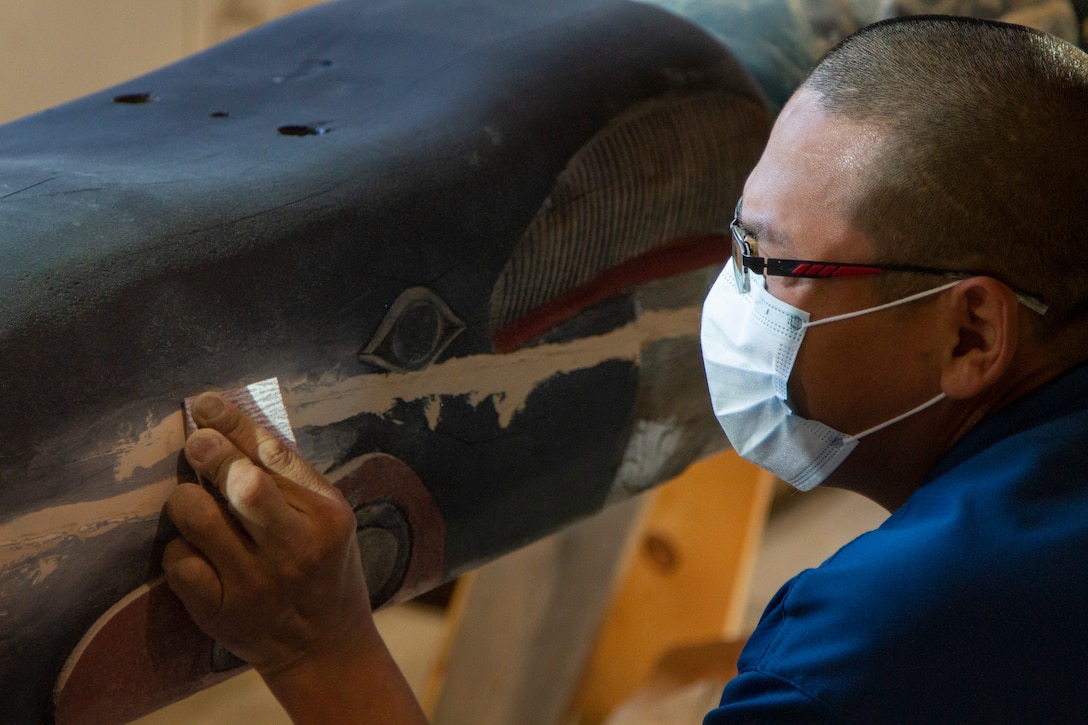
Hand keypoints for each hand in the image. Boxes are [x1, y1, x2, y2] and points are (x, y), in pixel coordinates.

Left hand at [163, 391, 369, 673]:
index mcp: (327, 515)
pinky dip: (180, 548)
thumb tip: (227, 424)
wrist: (323, 644)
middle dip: (211, 454)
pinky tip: (196, 550)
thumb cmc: (322, 565)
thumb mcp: (327, 518)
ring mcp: (257, 582)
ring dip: (186, 500)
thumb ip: (287, 478)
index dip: (235, 422)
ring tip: (192, 501)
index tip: (204, 403)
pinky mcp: (221, 611)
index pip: (277, 455)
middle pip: (242, 485)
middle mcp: (295, 548)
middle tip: (196, 442)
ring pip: (199, 518)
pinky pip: (179, 561)